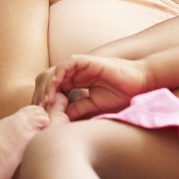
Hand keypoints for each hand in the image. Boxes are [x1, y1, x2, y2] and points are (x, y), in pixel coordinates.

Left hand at [34, 55, 149, 118]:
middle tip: (40, 109)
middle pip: (52, 80)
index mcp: (78, 82)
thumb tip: (63, 117)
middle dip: (44, 94)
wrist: (138, 82)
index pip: (56, 89)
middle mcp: (76, 73)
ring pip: (57, 72)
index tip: (43, 116)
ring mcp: (81, 66)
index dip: (48, 101)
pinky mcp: (86, 60)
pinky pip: (67, 64)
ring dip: (49, 85)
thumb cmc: (121, 92)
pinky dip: (59, 74)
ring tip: (46, 100)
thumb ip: (79, 108)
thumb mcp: (95, 104)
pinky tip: (56, 87)